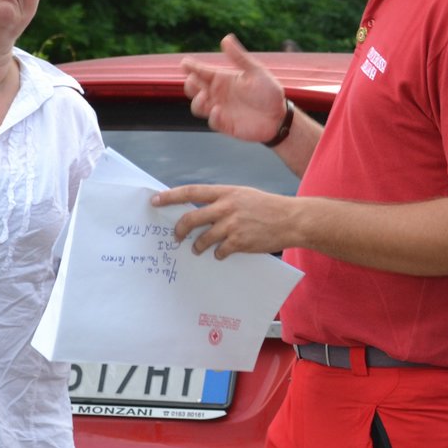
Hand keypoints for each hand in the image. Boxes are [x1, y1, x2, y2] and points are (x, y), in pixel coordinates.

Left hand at [153, 184, 292, 258]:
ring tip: (197, 249)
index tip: (155, 201)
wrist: (291, 220)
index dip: (171, 196)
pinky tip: (221, 254)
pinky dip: (218, 254)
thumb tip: (203, 211)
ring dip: (197, 246)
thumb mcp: (245, 196)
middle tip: (175, 237)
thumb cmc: (269, 207)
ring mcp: (232, 225)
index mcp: (227, 192)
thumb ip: (224, 201)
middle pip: (191, 219)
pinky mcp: (239, 242)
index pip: (192, 192)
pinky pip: (219, 251)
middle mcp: (227, 207)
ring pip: (202, 239)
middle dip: (179, 230)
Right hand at [183, 34, 287, 142]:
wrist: (280, 117)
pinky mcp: (225, 125)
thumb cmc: (268, 93)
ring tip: (204, 95)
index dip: (192, 67)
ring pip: (198, 106)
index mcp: (223, 79)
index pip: (202, 72)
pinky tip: (217, 109)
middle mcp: (218, 94)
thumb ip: (240, 57)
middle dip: (190, 85)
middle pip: (194, 89)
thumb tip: (226, 38)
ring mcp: (220, 110)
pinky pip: (212, 122)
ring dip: (197, 101)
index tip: (185, 63)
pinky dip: (212, 116)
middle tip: (193, 80)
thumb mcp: (256, 72)